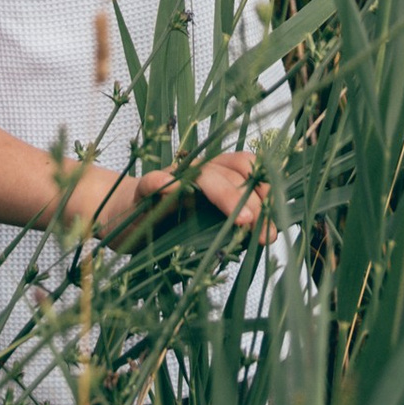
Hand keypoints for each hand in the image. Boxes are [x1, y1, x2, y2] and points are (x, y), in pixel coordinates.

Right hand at [127, 148, 268, 235]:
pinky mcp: (142, 190)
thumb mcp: (206, 225)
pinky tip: (169, 189)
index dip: (265, 189)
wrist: (127, 219)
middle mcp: (197, 171)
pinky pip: (152, 180)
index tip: (276, 219)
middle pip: (230, 172)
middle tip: (263, 229)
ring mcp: (171, 178)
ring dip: (225, 193)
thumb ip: (233, 224)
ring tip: (242, 220)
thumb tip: (269, 234)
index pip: (247, 169)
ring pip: (201, 174)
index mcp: (215, 176)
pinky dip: (162, 182)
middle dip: (252, 199)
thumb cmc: (171, 222)